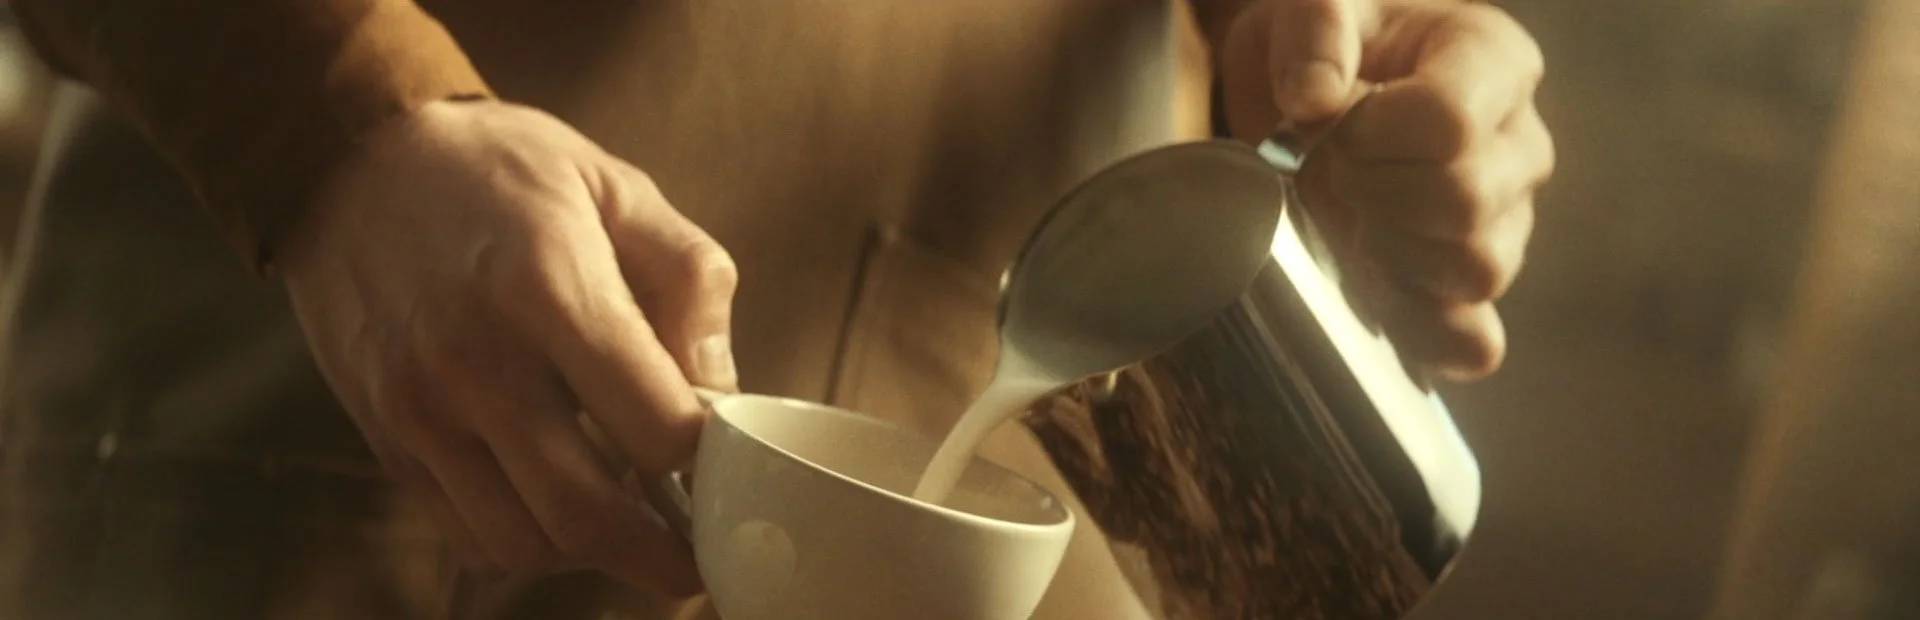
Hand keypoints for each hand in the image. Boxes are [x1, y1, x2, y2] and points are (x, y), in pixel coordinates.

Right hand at [277, 99, 737, 595]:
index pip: (654, 427)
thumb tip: (721, 388)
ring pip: (522, 542)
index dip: (705, 456)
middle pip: (585, 513)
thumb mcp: (614, 184)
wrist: (346, 157)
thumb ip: (690, 280)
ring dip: (589, 555)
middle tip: (698, 557)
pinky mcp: (388, 436)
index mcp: (549, 288)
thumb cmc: (496, 168)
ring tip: (629, 528)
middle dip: (659, 555)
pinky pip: (465, 533)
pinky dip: (524, 542)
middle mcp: (476, 361)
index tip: (726, 455)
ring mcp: (421, 408)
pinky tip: (558, 506)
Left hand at [1220, 0, 1554, 380]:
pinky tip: (1376, 295)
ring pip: (1475, 272)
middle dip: (1372, 192)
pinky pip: (1470, 340)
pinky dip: (1421, 334)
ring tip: (1353, 214)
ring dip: (1390, 255)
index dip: (1369, 134)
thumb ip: (1315, 31)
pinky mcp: (1463, 287)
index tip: (1326, 117)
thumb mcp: (1311, 2)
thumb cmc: (1326, 37)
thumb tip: (1315, 102)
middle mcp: (1517, 145)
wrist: (1310, 86)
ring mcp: (1502, 222)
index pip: (1450, 124)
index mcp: (1494, 61)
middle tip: (1331, 165)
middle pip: (1465, 204)